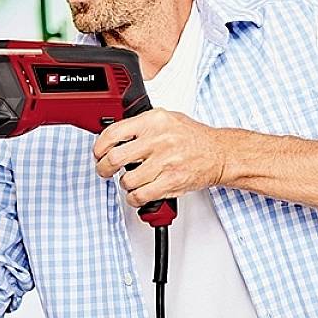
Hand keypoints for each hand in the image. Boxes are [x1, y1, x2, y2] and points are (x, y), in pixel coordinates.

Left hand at [93, 108, 227, 207]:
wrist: (219, 153)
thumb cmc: (193, 138)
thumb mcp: (166, 119)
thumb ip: (141, 125)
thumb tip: (113, 136)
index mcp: (154, 121)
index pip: (113, 133)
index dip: (99, 147)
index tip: (98, 153)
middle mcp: (158, 140)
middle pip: (115, 158)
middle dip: (104, 168)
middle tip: (105, 170)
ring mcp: (165, 162)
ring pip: (126, 180)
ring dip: (125, 184)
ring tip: (131, 180)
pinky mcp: (171, 182)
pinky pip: (140, 196)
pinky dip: (134, 198)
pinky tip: (138, 193)